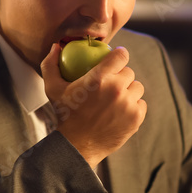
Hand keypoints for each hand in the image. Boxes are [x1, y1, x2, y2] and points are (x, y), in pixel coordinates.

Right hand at [41, 42, 145, 168]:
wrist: (77, 146)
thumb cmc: (64, 115)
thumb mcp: (52, 89)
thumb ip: (51, 65)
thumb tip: (56, 46)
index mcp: (99, 78)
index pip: (121, 55)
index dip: (120, 55)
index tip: (116, 59)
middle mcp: (117, 89)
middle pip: (129, 72)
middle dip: (121, 75)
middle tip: (112, 83)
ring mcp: (128, 104)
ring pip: (137, 87)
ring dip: (129, 90)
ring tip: (117, 97)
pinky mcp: (136, 118)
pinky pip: (141, 104)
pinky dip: (133, 106)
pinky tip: (121, 110)